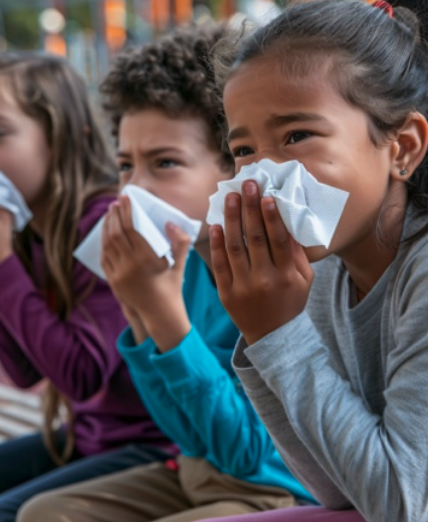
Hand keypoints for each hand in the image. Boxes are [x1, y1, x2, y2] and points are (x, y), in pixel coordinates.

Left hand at [101, 196, 191, 351]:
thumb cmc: (172, 286)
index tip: (125, 199)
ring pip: (108, 244)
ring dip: (107, 227)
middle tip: (116, 203)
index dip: (126, 212)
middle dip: (115, 216)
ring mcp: (119, 274)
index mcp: (146, 259)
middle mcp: (130, 266)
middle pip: (116, 233)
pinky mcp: (113, 281)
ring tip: (110, 214)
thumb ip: (179, 242)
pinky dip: (104, 243)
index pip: (131, 229)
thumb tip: (170, 223)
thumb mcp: (180, 263)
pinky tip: (107, 233)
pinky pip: (105, 257)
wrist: (160, 313)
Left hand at [209, 180, 313, 345]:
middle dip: (250, 209)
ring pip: (235, 248)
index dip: (272, 217)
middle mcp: (264, 280)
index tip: (266, 196)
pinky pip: (219, 264)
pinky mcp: (226, 293)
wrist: (272, 336)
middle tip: (247, 185)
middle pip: (255, 239)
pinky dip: (217, 244)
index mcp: (287, 275)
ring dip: (232, 219)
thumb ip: (297, 252)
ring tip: (231, 198)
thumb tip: (287, 220)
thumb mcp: (304, 279)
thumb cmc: (290, 301)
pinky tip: (216, 225)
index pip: (278, 240)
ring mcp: (243, 287)